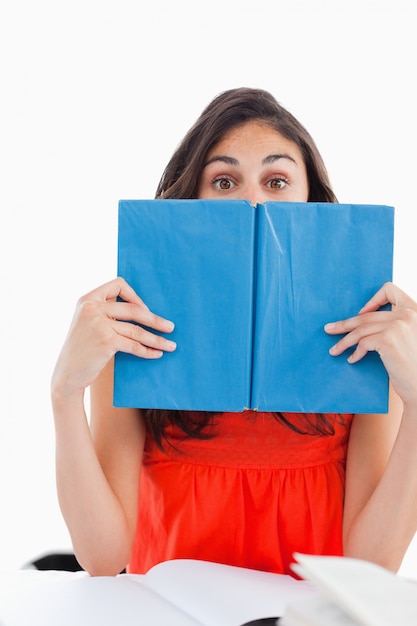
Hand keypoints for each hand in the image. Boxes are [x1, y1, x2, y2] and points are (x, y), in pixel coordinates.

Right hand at [51, 277, 176, 396]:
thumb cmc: (82, 350)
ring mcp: (99, 324)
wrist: (67, 374)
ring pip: (137, 330)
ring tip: (171, 345)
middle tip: (171, 327)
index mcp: (88, 299)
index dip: (135, 295)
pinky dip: (148, 350)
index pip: (118, 284)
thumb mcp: (88, 323)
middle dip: (155, 319)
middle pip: (134, 309)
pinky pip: (134, 344)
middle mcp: (92, 308)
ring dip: (157, 338)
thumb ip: (106, 312)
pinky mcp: (106, 341)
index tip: (145, 309)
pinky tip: (157, 354)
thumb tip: (143, 310)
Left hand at [324, 282, 416, 406]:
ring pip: (361, 329)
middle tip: (329, 329)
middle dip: (345, 324)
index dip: (374, 299)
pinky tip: (352, 359)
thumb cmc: (414, 367)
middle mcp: (408, 315)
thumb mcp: (409, 338)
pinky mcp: (388, 339)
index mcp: (415, 311)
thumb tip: (362, 321)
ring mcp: (398, 326)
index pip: (391, 290)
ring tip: (334, 349)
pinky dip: (355, 352)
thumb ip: (396, 325)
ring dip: (344, 340)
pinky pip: (363, 343)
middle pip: (368, 315)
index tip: (361, 312)